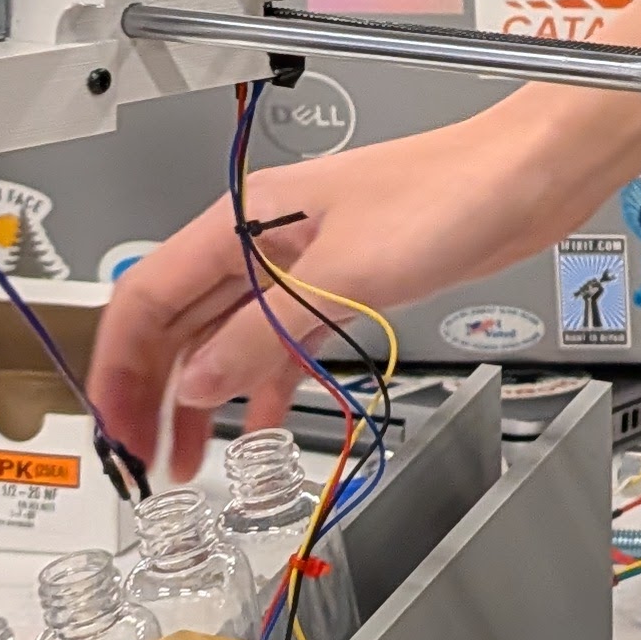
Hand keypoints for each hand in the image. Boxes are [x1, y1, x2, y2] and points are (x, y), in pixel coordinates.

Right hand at [91, 0, 640, 477]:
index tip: (114, 430)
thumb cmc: (447, 194)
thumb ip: (265, 333)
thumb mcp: (345, 275)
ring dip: (203, 399)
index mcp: (243, 222)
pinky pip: (279, 343)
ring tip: (188, 463)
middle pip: (179, 323)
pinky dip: (263, 385)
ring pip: (225, 339)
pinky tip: (258, 427)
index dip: (121, 368)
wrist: (526, 176)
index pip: (148, 297)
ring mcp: (300, 266)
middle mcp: (261, 243)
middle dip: (152, 393)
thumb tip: (197, 384)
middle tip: (142, 461)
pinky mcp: (340, 285)